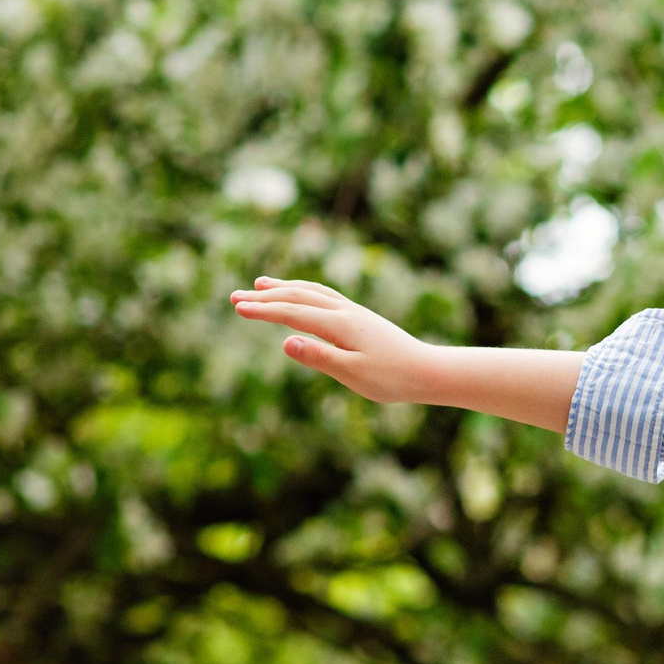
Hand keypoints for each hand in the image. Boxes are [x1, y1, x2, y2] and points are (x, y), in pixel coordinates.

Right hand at [231, 277, 436, 403]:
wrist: (428, 371)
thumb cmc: (392, 379)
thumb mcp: (353, 373)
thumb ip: (319, 356)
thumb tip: (286, 342)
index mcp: (340, 325)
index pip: (293, 313)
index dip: (263, 310)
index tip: (237, 307)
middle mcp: (345, 312)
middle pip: (298, 297)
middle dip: (265, 297)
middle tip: (234, 297)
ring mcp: (354, 312)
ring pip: (312, 292)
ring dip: (284, 288)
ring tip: (260, 284)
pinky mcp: (361, 317)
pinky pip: (326, 296)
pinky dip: (305, 291)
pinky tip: (301, 295)